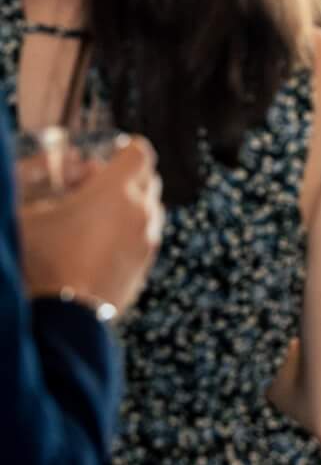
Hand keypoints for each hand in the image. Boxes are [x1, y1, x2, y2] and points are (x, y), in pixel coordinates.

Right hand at [19, 133, 162, 313]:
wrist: (65, 315)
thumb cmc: (42, 259)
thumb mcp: (26, 212)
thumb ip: (33, 179)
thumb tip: (42, 165)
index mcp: (117, 191)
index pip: (139, 152)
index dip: (123, 149)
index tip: (104, 156)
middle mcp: (141, 213)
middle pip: (148, 179)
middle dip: (124, 176)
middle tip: (89, 186)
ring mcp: (148, 242)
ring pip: (150, 208)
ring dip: (129, 204)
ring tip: (92, 215)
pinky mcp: (146, 266)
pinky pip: (145, 236)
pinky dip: (130, 230)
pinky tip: (97, 241)